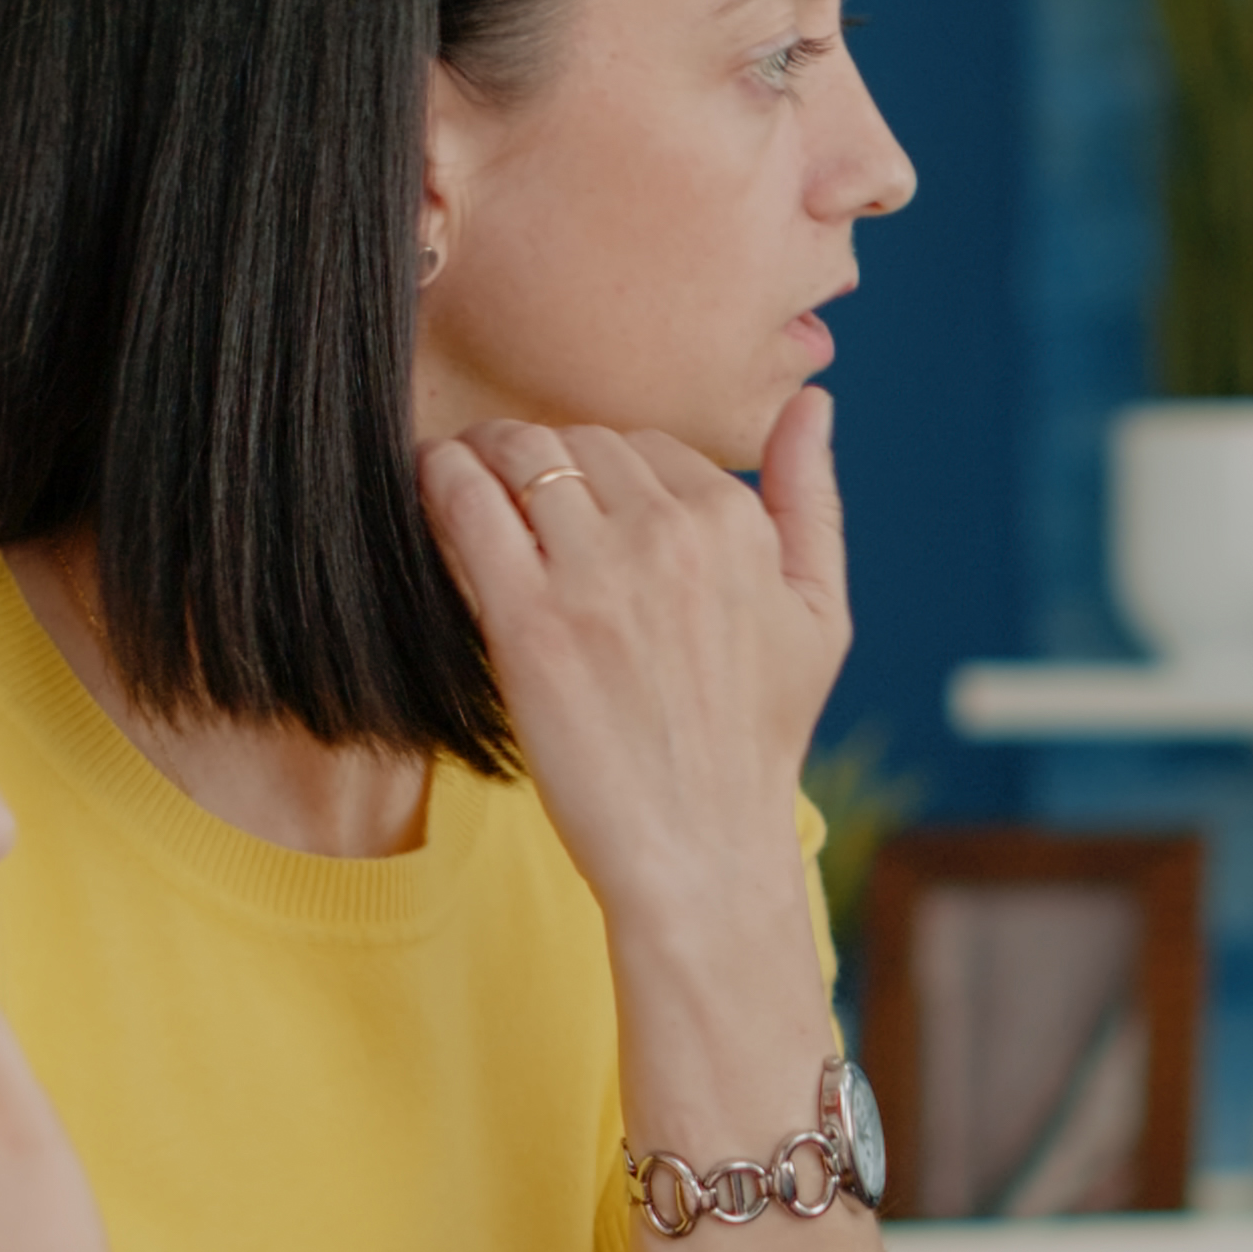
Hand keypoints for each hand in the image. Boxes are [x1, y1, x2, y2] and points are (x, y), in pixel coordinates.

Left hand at [416, 392, 847, 944]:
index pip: (646, 444)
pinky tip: (434, 488)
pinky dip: (443, 482)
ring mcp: (598, 576)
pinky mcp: (530, 622)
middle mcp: (671, 534)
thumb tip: (813, 402)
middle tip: (508, 484)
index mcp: (737, 524)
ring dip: (484, 454)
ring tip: (463, 475)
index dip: (603, 469)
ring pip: (521, 456)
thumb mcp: (818, 614)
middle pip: (579, 442)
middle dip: (542, 456)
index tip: (573, 501)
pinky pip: (469, 507)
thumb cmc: (756, 740)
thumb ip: (812, 499)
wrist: (699, 849)